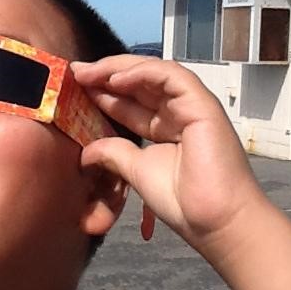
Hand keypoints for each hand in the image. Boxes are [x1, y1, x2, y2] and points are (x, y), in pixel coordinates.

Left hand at [72, 55, 266, 253]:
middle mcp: (180, 112)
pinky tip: (115, 79)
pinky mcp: (203, 105)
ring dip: (119, 69)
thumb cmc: (184, 202)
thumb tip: (85, 152)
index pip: (132, 103)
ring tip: (88, 72)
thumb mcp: (137, 172)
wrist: (215, 220)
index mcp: (167, 128)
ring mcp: (193, 106)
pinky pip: (171, 76)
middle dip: (106, 74)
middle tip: (75, 71)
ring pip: (155, 73)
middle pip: (141, 83)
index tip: (75, 88)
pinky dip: (143, 73)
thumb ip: (113, 155)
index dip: (104, 94)